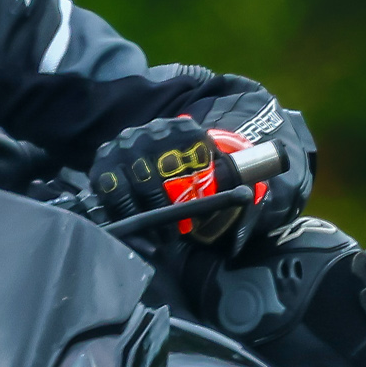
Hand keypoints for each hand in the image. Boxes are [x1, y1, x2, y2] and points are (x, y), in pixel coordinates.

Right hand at [89, 99, 310, 248]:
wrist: (152, 146)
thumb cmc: (190, 165)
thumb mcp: (212, 165)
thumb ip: (230, 175)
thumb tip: (263, 185)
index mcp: (184, 130)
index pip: (187, 162)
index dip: (187, 195)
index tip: (190, 221)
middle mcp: (150, 132)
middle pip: (154, 176)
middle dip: (162, 211)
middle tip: (172, 235)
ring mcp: (123, 145)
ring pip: (129, 186)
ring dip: (141, 216)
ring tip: (155, 236)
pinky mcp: (102, 162)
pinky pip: (108, 192)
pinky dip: (119, 212)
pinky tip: (132, 227)